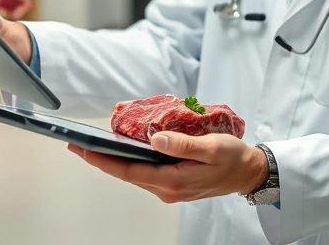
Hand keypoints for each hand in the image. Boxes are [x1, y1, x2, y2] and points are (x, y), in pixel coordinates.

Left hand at [67, 132, 268, 203]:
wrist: (248, 173)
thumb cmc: (233, 159)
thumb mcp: (212, 147)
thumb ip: (183, 144)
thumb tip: (155, 139)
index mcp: (173, 181)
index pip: (129, 171)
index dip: (103, 160)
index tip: (83, 149)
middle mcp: (167, 189)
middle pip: (126, 174)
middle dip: (102, 159)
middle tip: (79, 143)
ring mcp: (169, 188)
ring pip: (135, 174)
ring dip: (116, 160)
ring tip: (97, 143)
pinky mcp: (173, 183)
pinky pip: (146, 172)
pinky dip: (133, 160)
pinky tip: (126, 148)